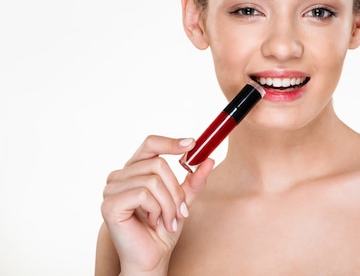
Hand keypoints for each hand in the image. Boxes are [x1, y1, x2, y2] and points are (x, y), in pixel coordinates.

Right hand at [100, 135, 213, 274]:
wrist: (153, 258)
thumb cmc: (163, 229)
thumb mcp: (182, 200)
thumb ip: (193, 179)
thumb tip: (209, 159)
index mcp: (135, 170)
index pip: (150, 143)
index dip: (171, 142)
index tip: (193, 143)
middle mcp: (119, 176)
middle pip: (158, 163)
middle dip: (175, 190)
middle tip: (181, 211)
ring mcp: (111, 189)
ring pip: (153, 180)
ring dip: (168, 204)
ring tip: (168, 220)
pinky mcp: (110, 204)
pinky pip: (143, 194)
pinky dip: (156, 209)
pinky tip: (153, 222)